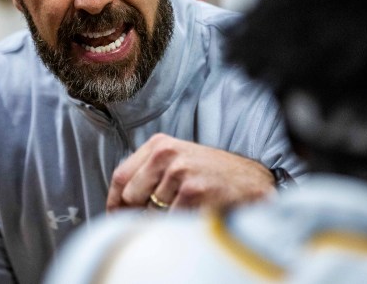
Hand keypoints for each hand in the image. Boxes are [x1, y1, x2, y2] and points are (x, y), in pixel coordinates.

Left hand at [106, 133, 274, 211]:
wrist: (251, 181)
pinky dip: (178, 223)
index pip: (120, 175)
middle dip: (139, 211)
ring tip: (186, 207)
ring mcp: (179, 170)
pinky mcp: (192, 190)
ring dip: (163, 218)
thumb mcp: (177, 161)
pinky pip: (169, 219)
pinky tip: (195, 213)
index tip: (116, 215)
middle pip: (131, 195)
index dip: (115, 201)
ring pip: (150, 210)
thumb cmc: (211, 174)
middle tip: (159, 214)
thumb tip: (119, 203)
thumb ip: (148, 173)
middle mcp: (166, 153)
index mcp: (158, 144)